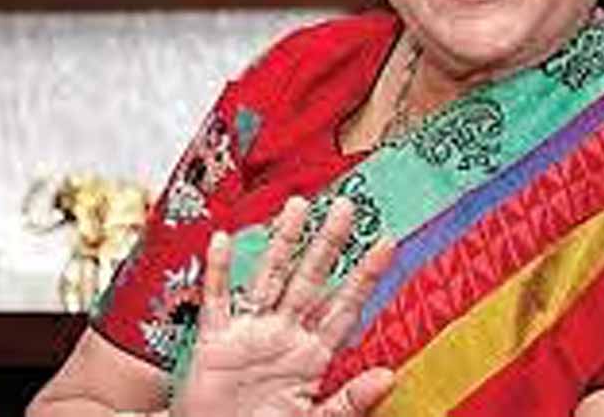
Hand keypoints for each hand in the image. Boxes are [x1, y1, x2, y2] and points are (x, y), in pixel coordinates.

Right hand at [172, 196, 395, 416]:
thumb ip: (348, 401)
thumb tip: (389, 378)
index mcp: (312, 355)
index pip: (345, 307)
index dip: (366, 276)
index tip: (388, 243)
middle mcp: (285, 335)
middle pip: (310, 279)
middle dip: (329, 243)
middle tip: (347, 206)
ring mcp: (251, 334)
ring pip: (269, 278)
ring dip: (282, 242)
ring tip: (297, 206)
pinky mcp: (215, 343)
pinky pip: (217, 302)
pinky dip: (218, 272)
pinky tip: (223, 241)